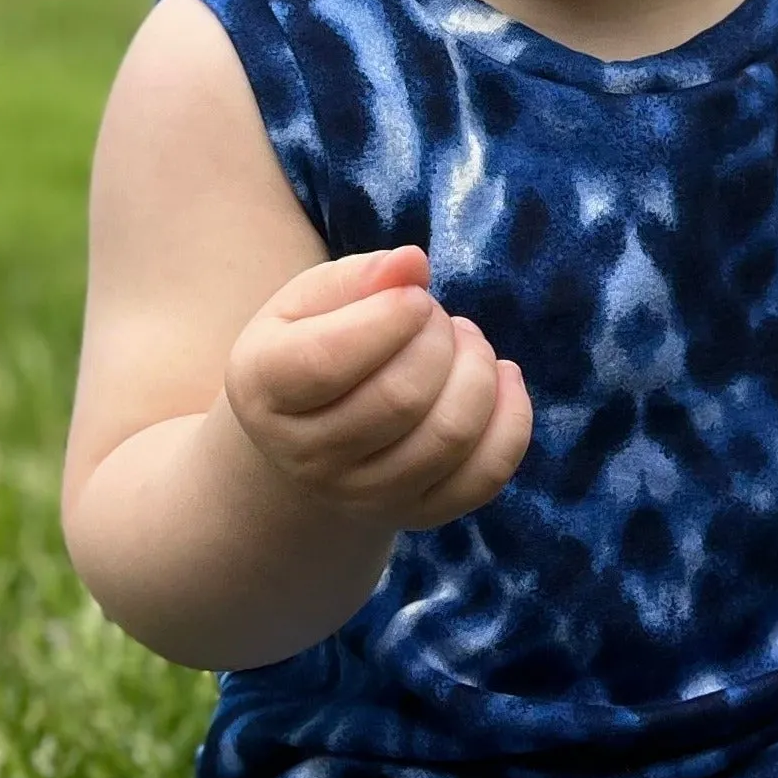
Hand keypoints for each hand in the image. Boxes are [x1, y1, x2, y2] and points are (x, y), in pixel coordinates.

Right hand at [224, 246, 532, 530]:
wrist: (305, 436)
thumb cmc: (309, 348)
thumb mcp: (307, 302)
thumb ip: (358, 277)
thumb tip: (412, 263)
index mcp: (265, 390)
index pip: (329, 362)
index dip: (388, 318)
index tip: (414, 294)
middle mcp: (309, 457)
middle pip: (401, 399)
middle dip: (438, 338)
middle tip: (435, 314)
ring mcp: (365, 496)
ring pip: (450, 436)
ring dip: (478, 370)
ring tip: (464, 340)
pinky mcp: (417, 514)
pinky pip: (485, 475)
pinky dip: (512, 418)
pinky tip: (501, 377)